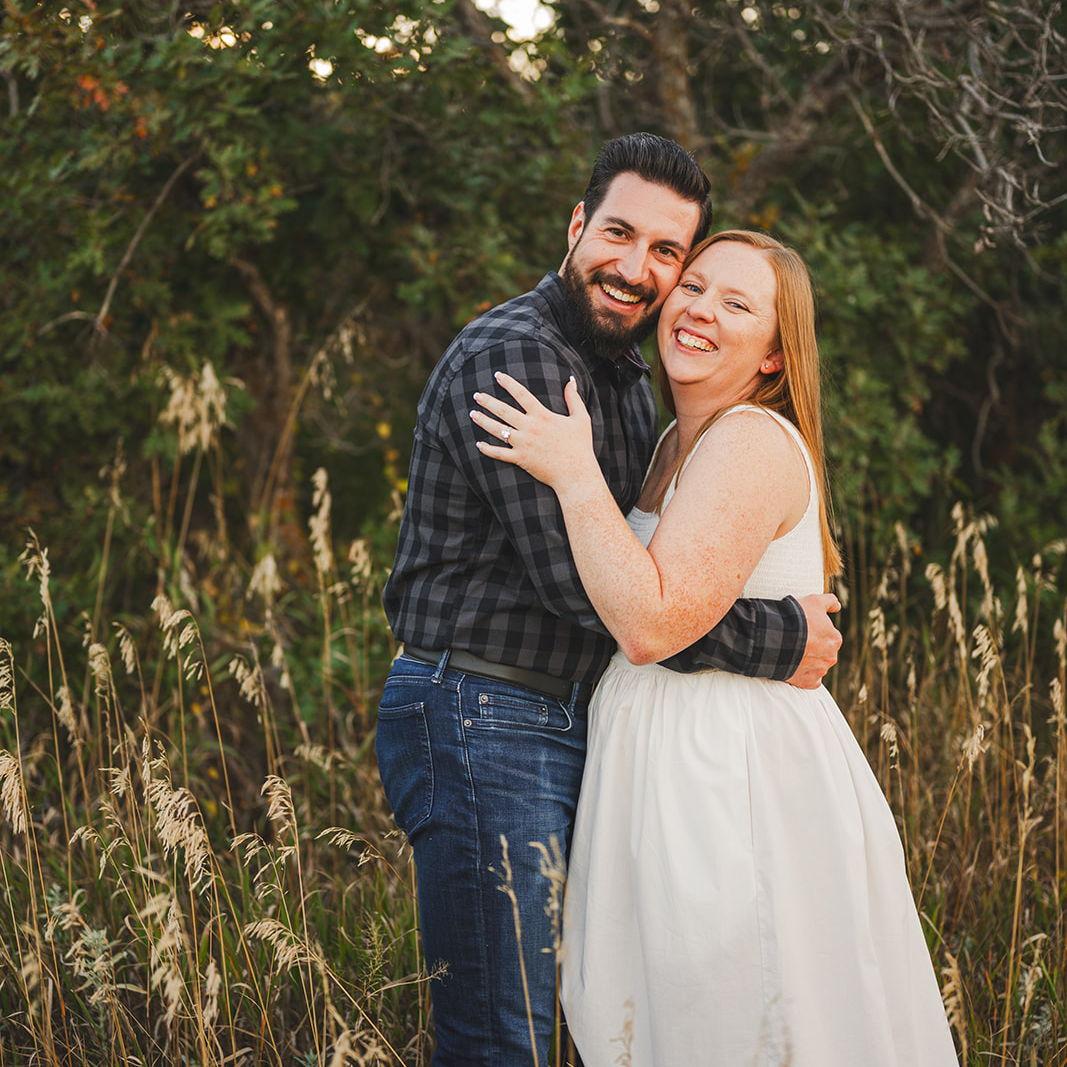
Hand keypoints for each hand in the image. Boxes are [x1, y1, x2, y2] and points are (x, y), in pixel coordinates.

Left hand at [470, 372, 597, 490]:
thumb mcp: (581, 418)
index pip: (521, 394)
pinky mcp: (521, 459)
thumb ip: (574, 398)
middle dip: (488, 401)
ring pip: (498, 430)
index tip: (497, 376)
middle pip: (504, 410)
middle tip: (476, 395)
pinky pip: (500, 453)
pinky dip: (487, 449)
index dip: (508, 383)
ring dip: (483, 421)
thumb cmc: (580, 446)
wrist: (576, 474)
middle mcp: (530, 427)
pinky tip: (478, 444)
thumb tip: (571, 380)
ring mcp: (523, 444)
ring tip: (472, 414)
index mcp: (543, 415)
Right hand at [786, 593, 841, 688]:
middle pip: (823, 651)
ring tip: (791, 651)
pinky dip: (803, 675)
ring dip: (807, 660)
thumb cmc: (796, 617)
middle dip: (812, 647)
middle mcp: (831, 656)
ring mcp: (819, 671)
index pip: (827, 635)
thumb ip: (830, 601)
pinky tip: (794, 665)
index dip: (814, 630)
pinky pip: (809, 680)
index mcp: (835, 639)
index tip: (802, 628)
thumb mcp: (814, 601)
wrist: (776, 638)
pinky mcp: (808, 682)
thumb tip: (837, 606)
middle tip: (796, 640)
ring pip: (816, 665)